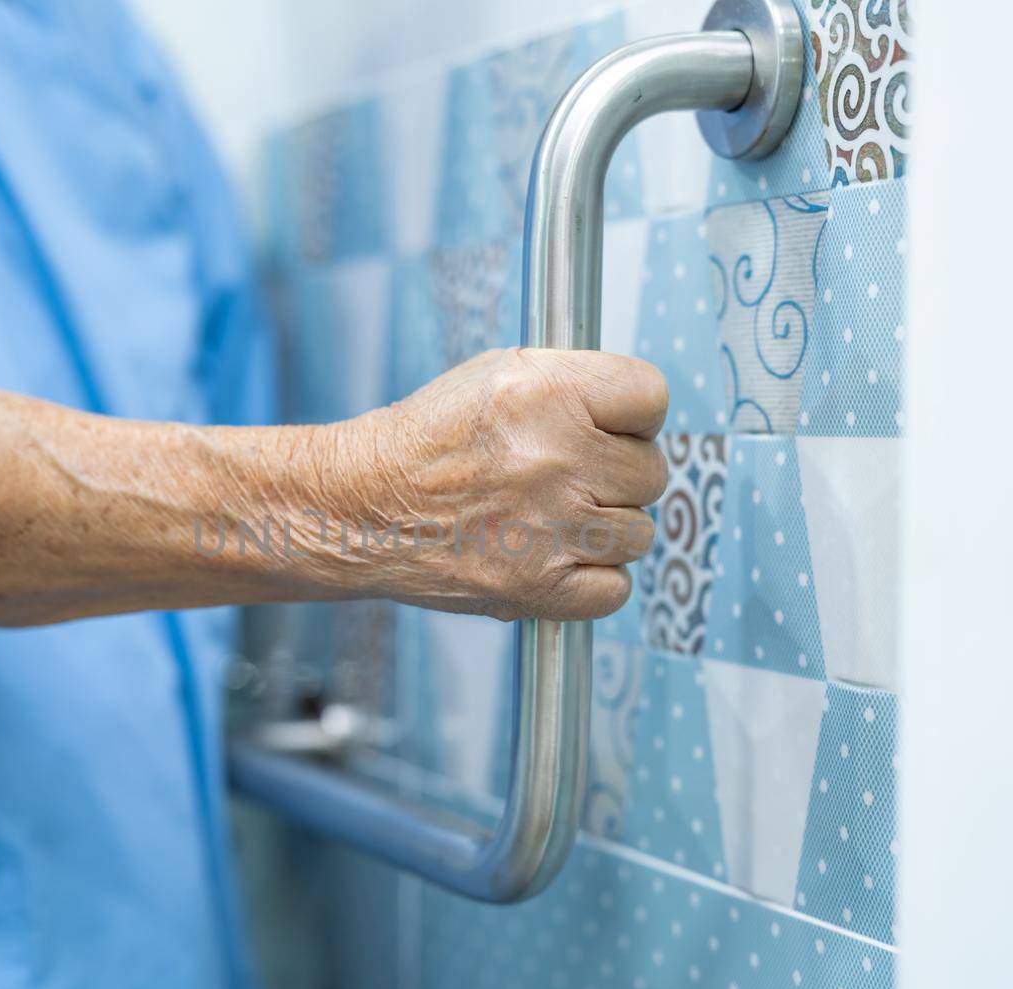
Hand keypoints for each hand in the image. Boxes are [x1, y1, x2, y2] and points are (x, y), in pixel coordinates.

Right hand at [325, 347, 669, 620]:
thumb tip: (635, 413)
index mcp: (545, 393)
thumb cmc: (428, 442)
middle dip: (615, 476)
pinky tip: (552, 557)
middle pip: (651, 472)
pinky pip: (616, 588)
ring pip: (639, 533)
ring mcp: (551, 527)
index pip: (651, 397)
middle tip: (565, 479)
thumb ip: (572, 386)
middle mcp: (554, 457)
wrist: (362, 510)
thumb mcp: (497, 376)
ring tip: (552, 518)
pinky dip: (591, 581)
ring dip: (604, 530)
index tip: (609, 428)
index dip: (632, 416)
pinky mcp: (540, 588)